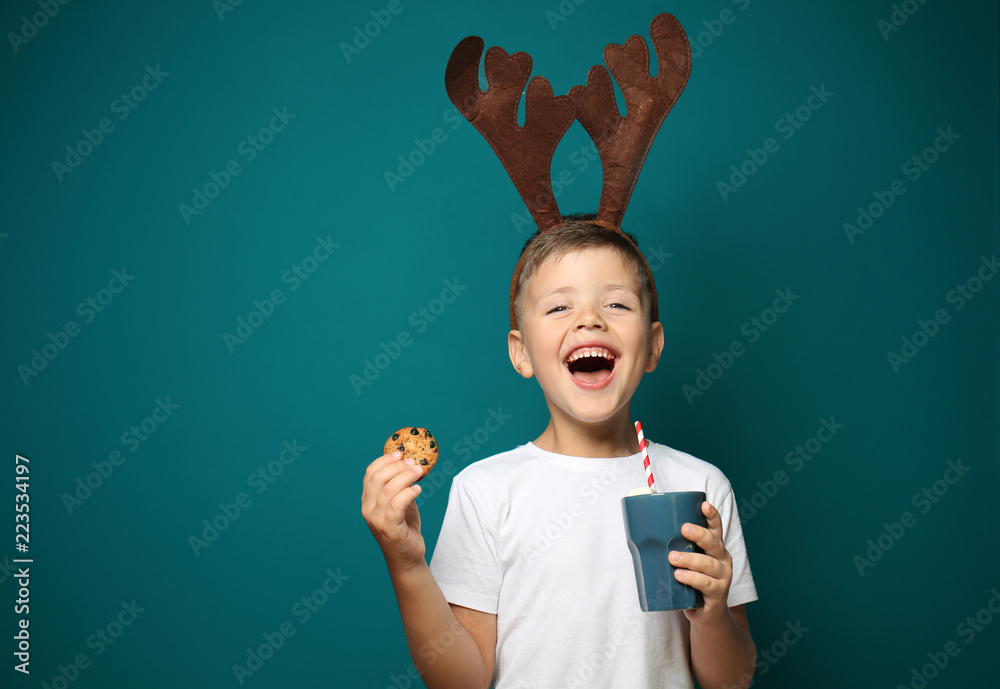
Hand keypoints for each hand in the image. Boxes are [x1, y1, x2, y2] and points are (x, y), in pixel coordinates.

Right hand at [361, 451, 427, 569]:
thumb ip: (401, 486)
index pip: (370, 473)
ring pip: (389, 489)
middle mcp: (367, 508)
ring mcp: (376, 519)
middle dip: (398, 466)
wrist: (407, 557)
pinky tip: (418, 490)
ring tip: (419, 472)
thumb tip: (410, 463)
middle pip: (378, 477)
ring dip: (406, 476)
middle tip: (414, 463)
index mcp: (368, 500)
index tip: (400, 454)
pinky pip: (397, 504)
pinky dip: (409, 493)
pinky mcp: (388, 528)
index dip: (385, 460)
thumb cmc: (404, 528)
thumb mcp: (401, 502)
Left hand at [668, 501, 733, 625]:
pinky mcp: (718, 594)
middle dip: (699, 534)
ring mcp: (723, 577)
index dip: (712, 515)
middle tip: (684, 529)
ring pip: (708, 564)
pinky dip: (692, 579)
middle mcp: (722, 559)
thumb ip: (673, 547)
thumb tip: (640, 529)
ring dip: (690, 559)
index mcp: (714, 547)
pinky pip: (706, 584)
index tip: (703, 504)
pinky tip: (680, 576)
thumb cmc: (691, 581)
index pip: (715, 527)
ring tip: (672, 557)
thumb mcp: (685, 562)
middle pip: (714, 543)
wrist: (705, 613)